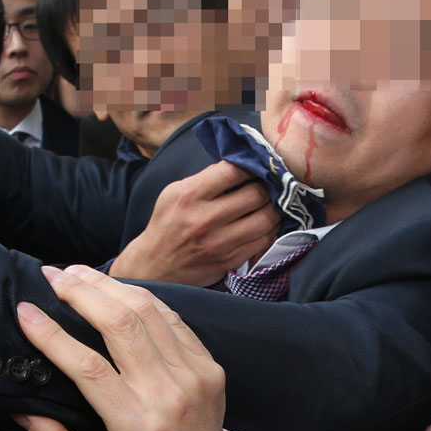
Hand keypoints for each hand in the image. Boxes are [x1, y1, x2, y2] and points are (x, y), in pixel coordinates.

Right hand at [14, 265, 244, 430]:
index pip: (89, 367)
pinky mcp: (208, 365)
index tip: (25, 311)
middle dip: (81, 293)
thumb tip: (20, 406)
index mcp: (138, 426)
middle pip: (122, 324)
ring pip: (148, 311)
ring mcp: (194, 375)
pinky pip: (171, 317)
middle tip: (51, 276)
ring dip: (108, 286)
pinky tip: (113, 288)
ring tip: (75, 273)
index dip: (53, 335)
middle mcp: (169, 395)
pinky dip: (140, 297)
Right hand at [108, 161, 280, 285]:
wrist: (155, 266)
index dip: (253, 164)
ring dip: (275, 208)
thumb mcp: (175, 193)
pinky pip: (263, 241)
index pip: (234, 171)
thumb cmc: (167, 224)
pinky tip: (267, 223)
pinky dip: (271, 229)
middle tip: (271, 184)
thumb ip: (205, 179)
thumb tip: (240, 167)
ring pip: (266, 219)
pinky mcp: (230, 260)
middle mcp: (206, 218)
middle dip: (269, 186)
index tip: (259, 164)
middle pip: (256, 194)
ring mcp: (220, 242)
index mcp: (190, 195)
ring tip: (274, 203)